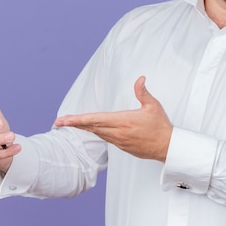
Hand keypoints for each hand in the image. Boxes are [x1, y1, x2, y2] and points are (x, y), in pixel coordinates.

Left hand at [55, 76, 172, 161]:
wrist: (167, 147)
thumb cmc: (161, 126)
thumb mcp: (153, 106)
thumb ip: (143, 92)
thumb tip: (140, 78)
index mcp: (123, 121)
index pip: (96, 119)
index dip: (78, 119)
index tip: (65, 120)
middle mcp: (118, 132)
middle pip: (91, 127)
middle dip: (73, 124)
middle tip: (58, 122)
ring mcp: (118, 141)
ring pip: (96, 133)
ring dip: (83, 128)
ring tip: (69, 123)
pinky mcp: (121, 146)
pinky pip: (104, 138)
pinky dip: (94, 132)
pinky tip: (89, 129)